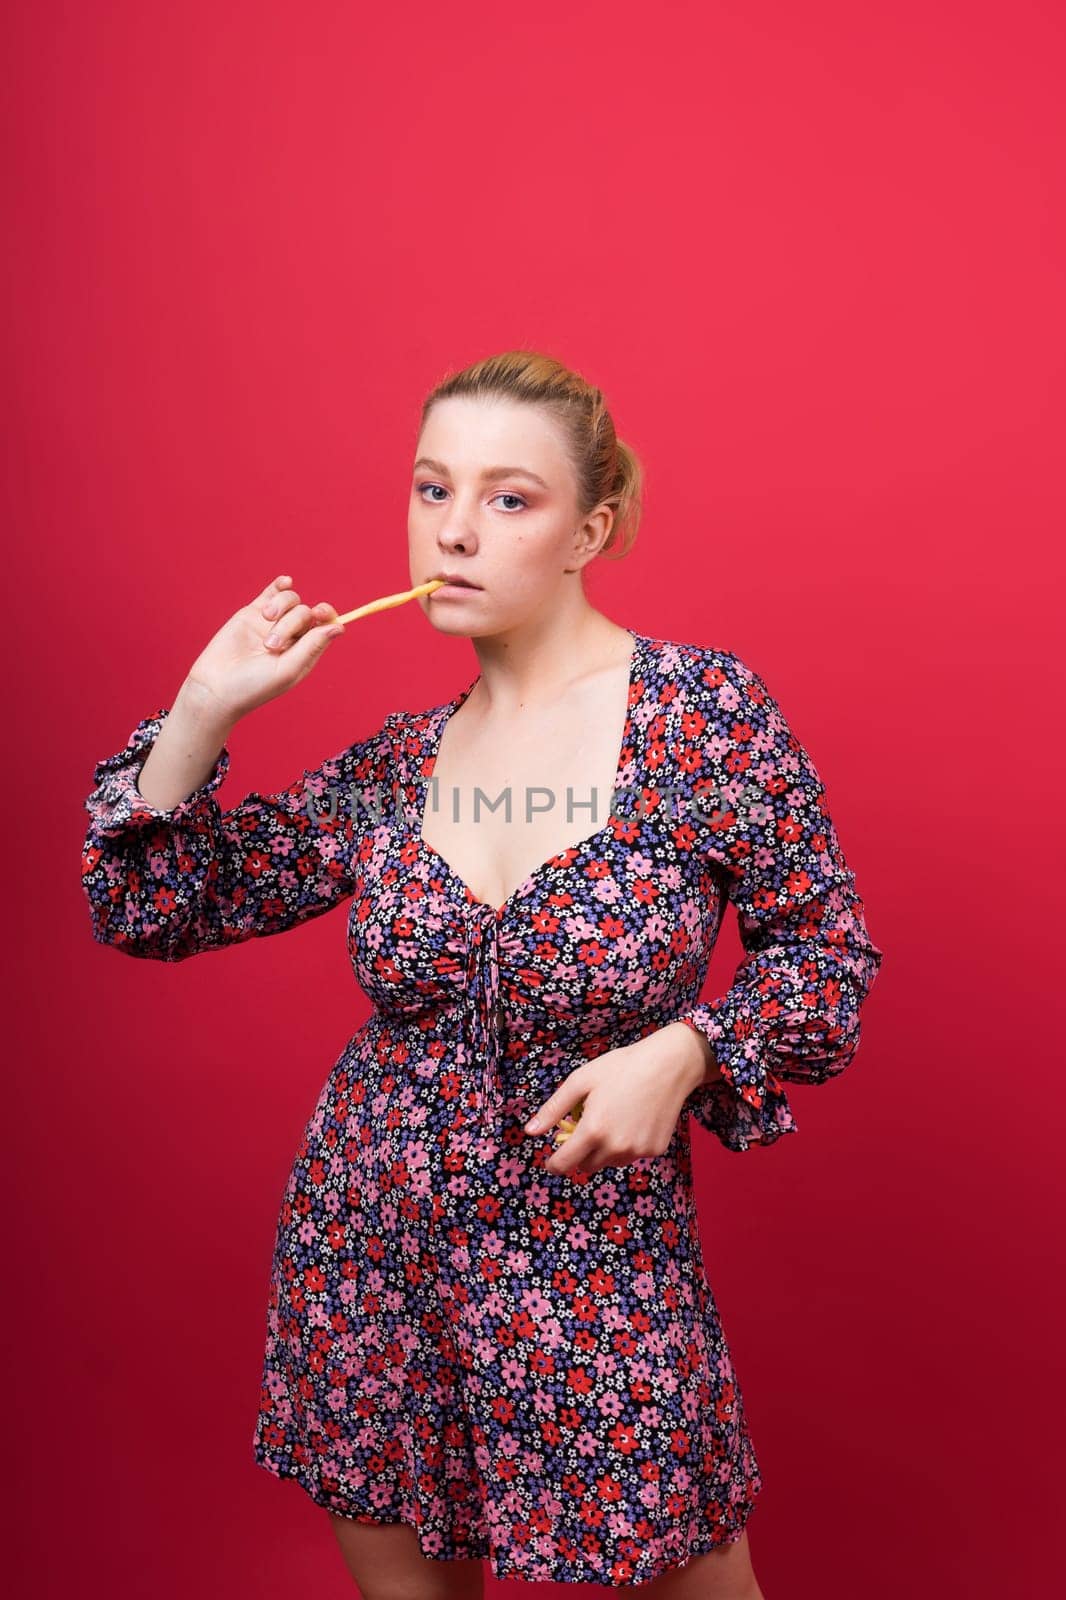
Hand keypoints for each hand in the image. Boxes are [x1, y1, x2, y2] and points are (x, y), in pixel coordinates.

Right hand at [180, 572, 346, 728]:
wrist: (215, 686)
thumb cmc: (254, 686)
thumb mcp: (287, 669)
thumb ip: (312, 647)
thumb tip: (339, 627)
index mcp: (305, 652)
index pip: (325, 626)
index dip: (327, 615)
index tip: (319, 613)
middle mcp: (292, 636)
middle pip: (305, 612)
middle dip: (291, 622)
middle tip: (270, 644)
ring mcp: (273, 623)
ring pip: (291, 599)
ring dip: (282, 605)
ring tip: (265, 621)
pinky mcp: (253, 613)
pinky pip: (272, 592)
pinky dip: (281, 585)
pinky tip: (285, 582)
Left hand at [522, 1023, 710, 1176]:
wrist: (669, 1064)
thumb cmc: (621, 1067)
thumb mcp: (581, 1081)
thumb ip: (554, 1109)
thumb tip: (530, 1131)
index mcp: (593, 1131)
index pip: (565, 1164)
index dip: (554, 1164)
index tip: (552, 1161)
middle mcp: (616, 1147)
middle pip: (587, 1166)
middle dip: (580, 1154)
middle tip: (585, 1128)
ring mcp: (637, 1151)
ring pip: (609, 1162)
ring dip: (603, 1150)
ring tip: (612, 1118)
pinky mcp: (655, 1150)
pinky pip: (631, 1155)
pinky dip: (626, 1144)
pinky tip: (633, 1119)